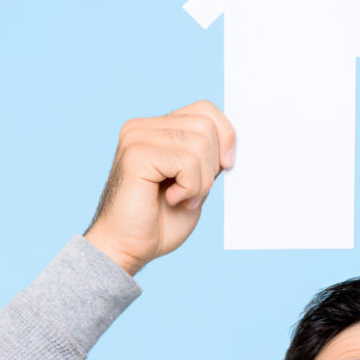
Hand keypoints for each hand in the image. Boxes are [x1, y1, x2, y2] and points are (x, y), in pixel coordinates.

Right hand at [84, 100, 236, 275]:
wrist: (127, 249)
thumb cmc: (159, 222)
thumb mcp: (195, 181)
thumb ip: (207, 157)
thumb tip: (232, 140)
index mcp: (155, 129)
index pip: (205, 110)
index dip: (225, 136)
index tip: (226, 167)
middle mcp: (142, 128)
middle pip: (206, 125)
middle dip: (212, 165)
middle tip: (195, 193)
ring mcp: (136, 138)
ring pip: (200, 143)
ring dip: (201, 181)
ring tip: (182, 199)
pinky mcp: (136, 155)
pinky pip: (187, 161)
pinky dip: (190, 187)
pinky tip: (172, 199)